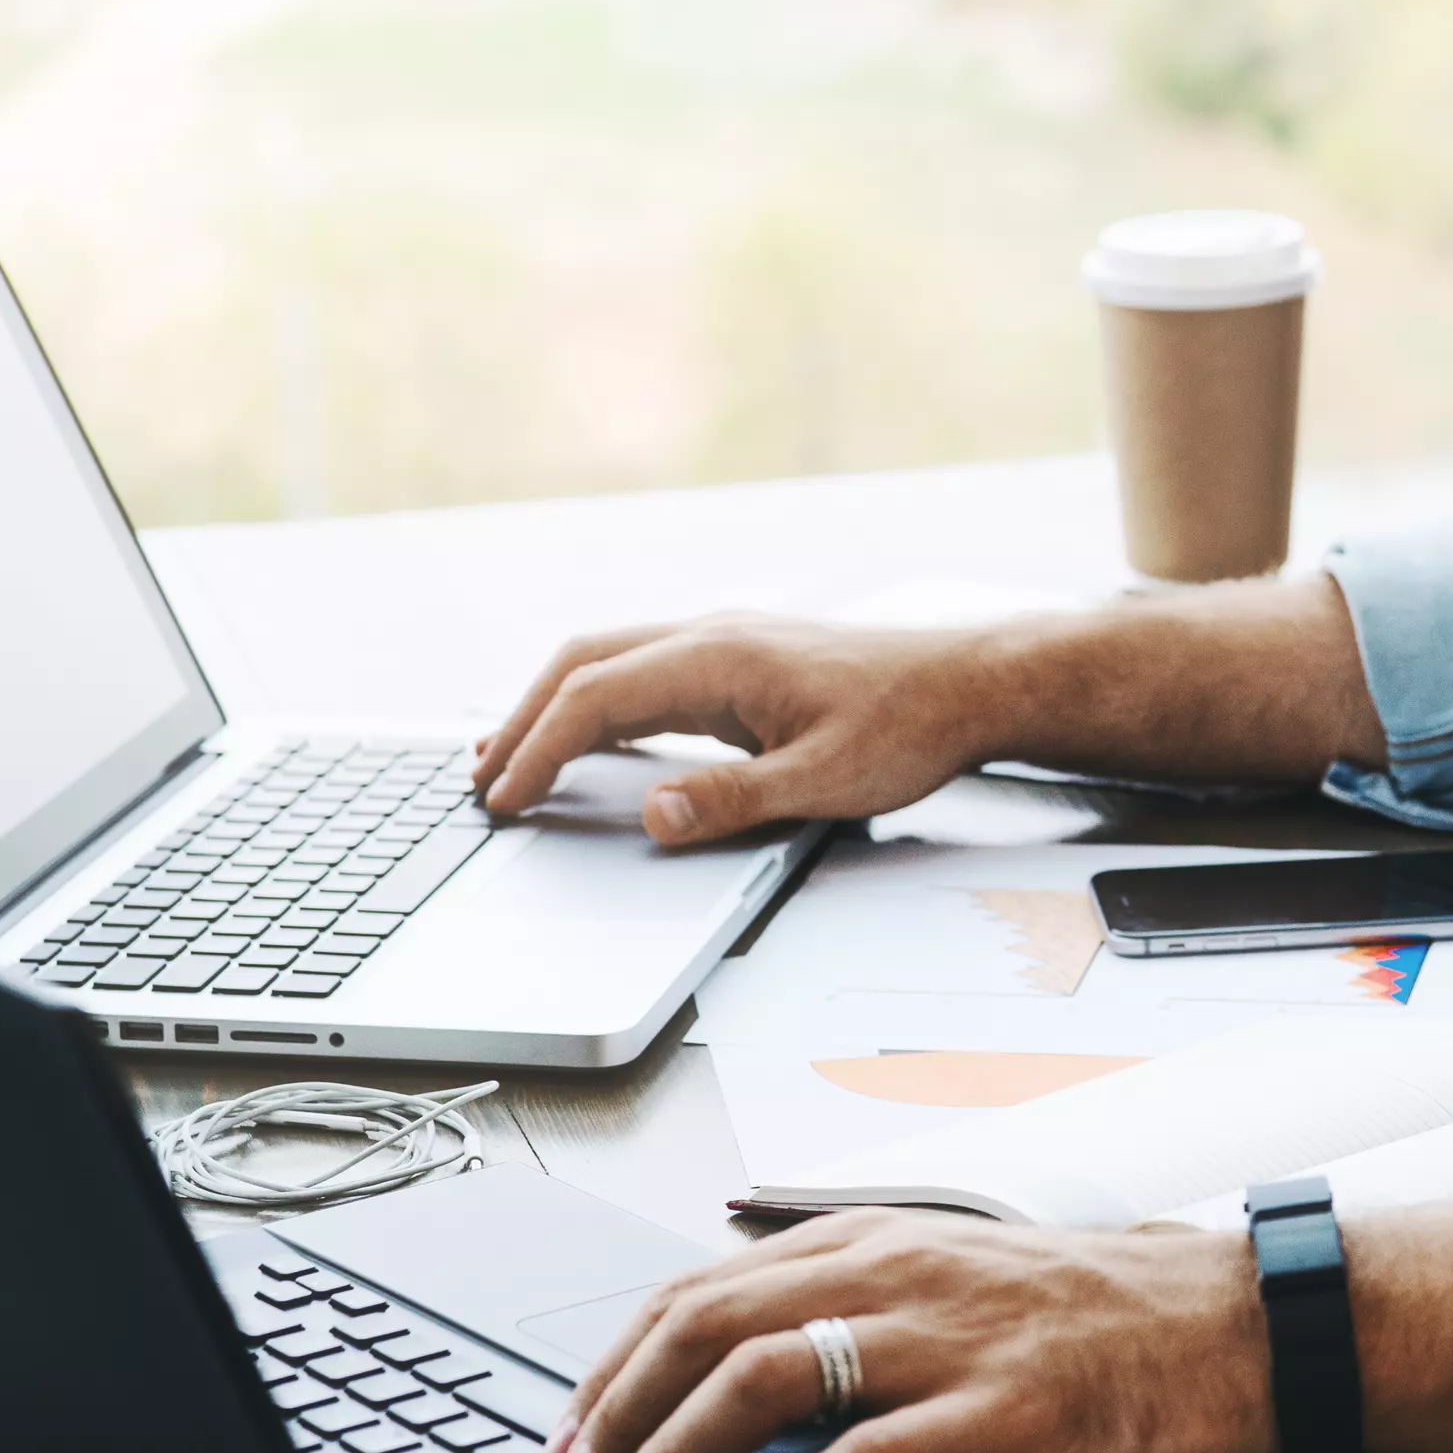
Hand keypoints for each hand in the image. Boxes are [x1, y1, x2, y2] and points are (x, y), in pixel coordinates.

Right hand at [470, 614, 995, 841]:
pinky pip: (645, 675)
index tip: (503, 797)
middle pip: (584, 665)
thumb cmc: (909, 726)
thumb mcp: (826, 778)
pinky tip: (585, 741)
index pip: (596, 697)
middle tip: (481, 781)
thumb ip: (734, 799)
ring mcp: (723, 645)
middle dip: (524, 721)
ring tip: (507, 758)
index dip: (539, 749)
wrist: (970, 685)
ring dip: (553, 708)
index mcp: (720, 656)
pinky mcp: (739, 664)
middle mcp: (711, 636)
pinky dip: (597, 706)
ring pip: (609, 663)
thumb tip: (652, 816)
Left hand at [543, 1211, 1272, 1452]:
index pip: (699, 1287)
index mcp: (875, 1239)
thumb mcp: (957, 1270)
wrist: (1234, 1324)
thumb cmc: (1100, 1310)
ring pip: (764, 1379)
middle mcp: (895, 1272)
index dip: (617, 1363)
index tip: (574, 1429)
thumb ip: (854, 1286)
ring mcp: (947, 1340)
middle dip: (616, 1410)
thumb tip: (748, 1323)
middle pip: (705, 1324)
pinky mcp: (1000, 1413)